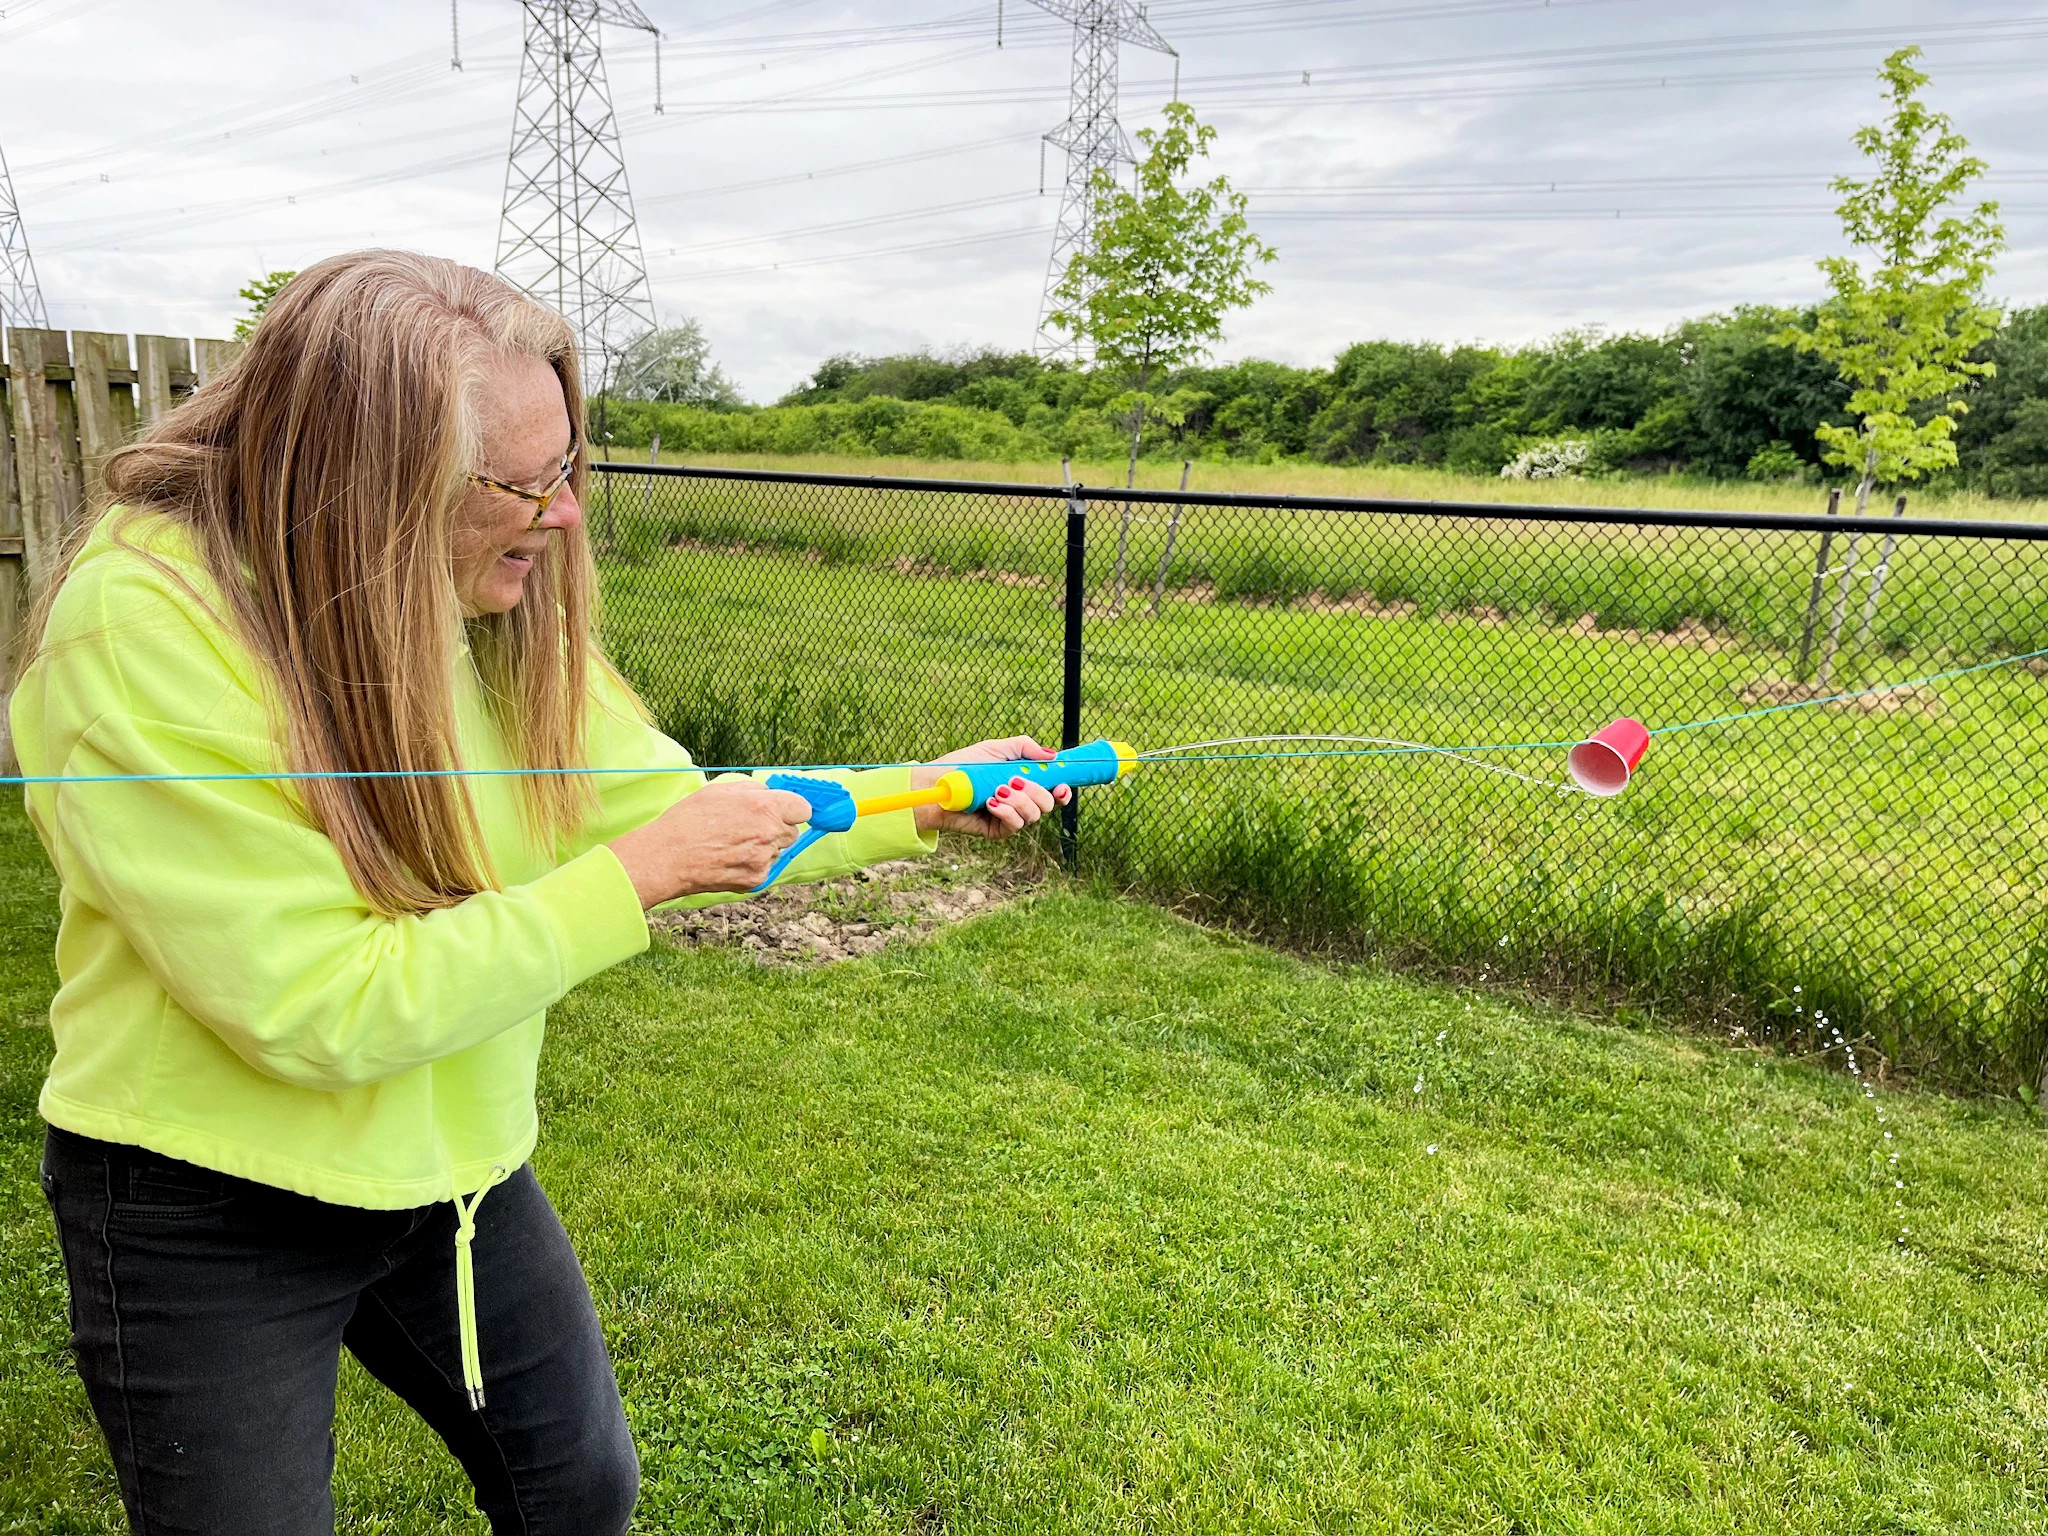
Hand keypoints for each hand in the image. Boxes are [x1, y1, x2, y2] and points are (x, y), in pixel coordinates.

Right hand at [606, 777, 814, 906]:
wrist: (668, 857)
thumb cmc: (689, 821)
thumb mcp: (720, 790)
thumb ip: (752, 790)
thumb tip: (769, 793)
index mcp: (764, 807)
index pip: (802, 808)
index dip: (791, 808)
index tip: (783, 810)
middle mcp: (769, 833)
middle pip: (792, 831)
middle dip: (777, 828)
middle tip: (750, 828)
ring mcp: (764, 859)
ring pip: (778, 851)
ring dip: (764, 847)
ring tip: (733, 844)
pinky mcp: (756, 879)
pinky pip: (764, 868)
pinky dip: (751, 865)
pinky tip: (729, 859)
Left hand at [909, 735, 1069, 840]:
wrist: (937, 785)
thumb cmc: (963, 766)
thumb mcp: (996, 748)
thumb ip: (1025, 747)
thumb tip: (1052, 756)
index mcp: (1023, 781)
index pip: (1052, 789)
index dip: (1062, 790)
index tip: (1061, 786)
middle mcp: (1019, 800)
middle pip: (1048, 804)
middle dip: (1037, 792)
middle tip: (1016, 780)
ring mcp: (1009, 817)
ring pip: (1035, 816)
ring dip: (1019, 800)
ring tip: (997, 790)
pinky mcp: (997, 831)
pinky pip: (1016, 825)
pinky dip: (1007, 812)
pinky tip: (991, 803)